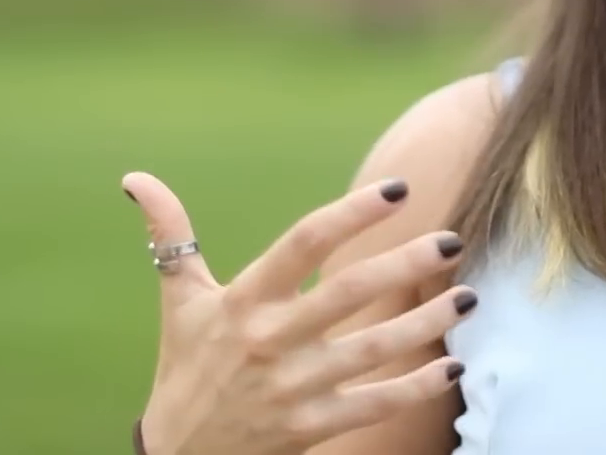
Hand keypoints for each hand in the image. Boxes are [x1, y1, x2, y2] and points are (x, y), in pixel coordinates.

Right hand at [123, 171, 475, 454]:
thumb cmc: (186, 368)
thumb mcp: (180, 302)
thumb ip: (171, 236)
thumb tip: (136, 179)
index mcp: (243, 301)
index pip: (303, 243)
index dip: (351, 214)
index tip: (397, 189)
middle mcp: (270, 340)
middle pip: (348, 293)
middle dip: (405, 265)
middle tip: (453, 241)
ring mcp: (293, 387)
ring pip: (372, 350)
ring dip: (425, 324)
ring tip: (469, 298)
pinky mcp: (310, 428)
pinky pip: (373, 405)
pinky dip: (414, 387)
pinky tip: (452, 366)